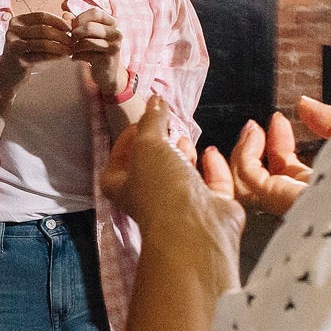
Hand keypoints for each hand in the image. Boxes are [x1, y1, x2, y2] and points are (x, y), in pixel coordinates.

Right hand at [0, 12, 74, 96]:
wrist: (7, 73)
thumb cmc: (25, 52)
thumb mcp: (33, 36)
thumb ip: (50, 25)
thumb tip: (70, 17)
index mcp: (17, 21)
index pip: (41, 16)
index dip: (58, 21)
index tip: (70, 28)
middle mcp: (13, 30)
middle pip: (43, 29)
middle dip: (61, 35)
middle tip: (72, 41)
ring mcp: (13, 45)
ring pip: (43, 43)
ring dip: (60, 46)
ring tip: (70, 49)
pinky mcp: (17, 59)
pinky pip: (41, 56)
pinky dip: (55, 56)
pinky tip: (63, 57)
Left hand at [70, 7, 125, 97]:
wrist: (106, 73)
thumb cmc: (94, 49)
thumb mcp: (87, 34)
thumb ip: (76, 22)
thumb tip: (65, 14)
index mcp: (112, 22)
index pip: (95, 12)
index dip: (80, 18)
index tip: (72, 27)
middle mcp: (117, 33)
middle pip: (89, 27)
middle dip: (75, 33)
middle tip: (70, 40)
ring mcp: (114, 47)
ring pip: (86, 42)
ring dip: (74, 46)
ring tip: (72, 49)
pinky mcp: (108, 60)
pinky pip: (86, 55)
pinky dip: (76, 56)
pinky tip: (74, 58)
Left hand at [100, 97, 243, 254]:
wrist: (196, 229)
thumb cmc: (162, 188)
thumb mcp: (149, 145)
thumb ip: (152, 120)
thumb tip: (155, 101)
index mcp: (122, 186)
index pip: (118, 159)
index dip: (127, 139)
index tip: (141, 121)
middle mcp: (150, 198)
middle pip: (153, 166)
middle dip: (160, 144)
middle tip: (168, 126)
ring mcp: (181, 206)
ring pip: (182, 175)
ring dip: (184, 154)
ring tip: (186, 139)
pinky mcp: (210, 208)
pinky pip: (212, 184)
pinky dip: (213, 168)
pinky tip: (212, 153)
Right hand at [199, 100, 330, 217]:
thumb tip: (304, 103)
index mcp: (324, 188)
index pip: (288, 172)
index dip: (277, 145)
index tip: (278, 121)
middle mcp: (307, 200)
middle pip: (264, 181)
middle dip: (250, 153)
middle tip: (252, 127)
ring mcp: (295, 204)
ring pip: (251, 186)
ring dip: (242, 155)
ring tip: (250, 130)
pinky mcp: (287, 203)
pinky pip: (252, 184)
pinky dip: (244, 158)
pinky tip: (252, 136)